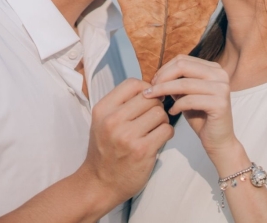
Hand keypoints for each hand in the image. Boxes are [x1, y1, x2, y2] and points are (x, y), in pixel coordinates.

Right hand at [79, 78, 173, 205]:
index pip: (133, 84)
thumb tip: (151, 87)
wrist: (99, 183)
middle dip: (156, 106)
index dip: (146, 89)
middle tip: (152, 118)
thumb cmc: (105, 150)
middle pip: (150, 98)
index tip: (147, 100)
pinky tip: (158, 139)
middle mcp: (113, 120)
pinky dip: (167, 133)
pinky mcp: (142, 150)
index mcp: (102, 109)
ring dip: (162, 120)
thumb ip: (122, 104)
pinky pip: (166, 130)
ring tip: (154, 129)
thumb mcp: (103, 121)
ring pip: (160, 113)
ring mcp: (127, 136)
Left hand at [144, 55, 238, 164]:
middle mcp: (220, 74)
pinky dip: (176, 106)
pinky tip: (172, 112)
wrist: (219, 140)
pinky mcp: (220, 104)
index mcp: (213, 68)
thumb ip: (177, 81)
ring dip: (164, 91)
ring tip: (155, 100)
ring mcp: (222, 88)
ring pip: (184, 83)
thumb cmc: (201, 116)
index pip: (182, 59)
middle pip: (182, 66)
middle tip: (150, 90)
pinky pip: (190, 100)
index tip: (153, 83)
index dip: (164, 69)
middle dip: (162, 78)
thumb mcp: (186, 94)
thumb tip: (157, 74)